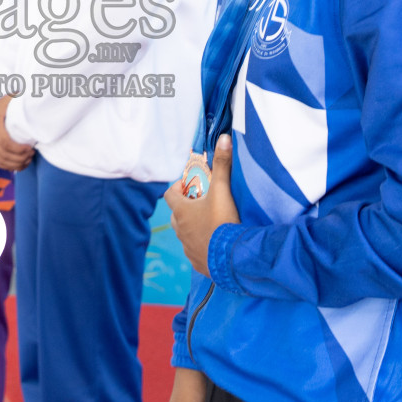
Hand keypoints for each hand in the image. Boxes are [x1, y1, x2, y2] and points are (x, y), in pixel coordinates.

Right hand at [0, 95, 33, 170]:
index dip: (18, 149)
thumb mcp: (14, 98)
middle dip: (19, 158)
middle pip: (2, 154)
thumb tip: (39, 95)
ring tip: (28, 159)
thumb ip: (23, 99)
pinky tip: (21, 164)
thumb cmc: (9, 102)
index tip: (31, 148)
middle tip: (32, 154)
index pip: (5, 142)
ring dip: (15, 164)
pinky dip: (9, 166)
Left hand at [164, 135, 239, 276]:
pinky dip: (202, 245)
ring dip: (193, 227)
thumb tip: (224, 138)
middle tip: (202, 203)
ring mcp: (187, 247)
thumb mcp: (223, 190)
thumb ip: (223, 164)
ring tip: (211, 223)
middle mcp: (180, 229)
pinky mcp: (197, 262)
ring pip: (185, 233)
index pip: (169, 195)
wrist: (232, 257)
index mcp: (182, 211)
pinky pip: (195, 251)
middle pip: (176, 215)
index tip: (188, 185)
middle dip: (185, 207)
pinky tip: (216, 243)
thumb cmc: (223, 222)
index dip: (177, 187)